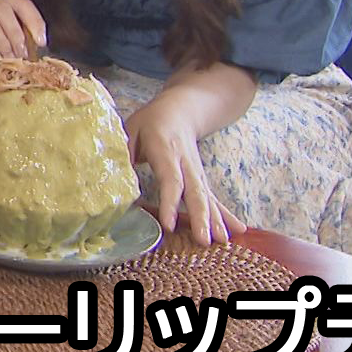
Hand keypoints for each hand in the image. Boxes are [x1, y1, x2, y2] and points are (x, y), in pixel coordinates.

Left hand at [124, 94, 247, 247]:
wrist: (181, 110)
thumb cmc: (151, 122)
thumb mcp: (131, 130)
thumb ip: (124, 154)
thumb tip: (113, 182)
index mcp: (166, 150)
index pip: (170, 179)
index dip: (170, 203)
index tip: (169, 225)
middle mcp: (186, 163)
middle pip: (195, 191)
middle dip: (201, 217)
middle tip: (204, 240)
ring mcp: (197, 172)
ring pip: (207, 197)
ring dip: (216, 220)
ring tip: (222, 242)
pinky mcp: (202, 179)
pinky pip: (214, 198)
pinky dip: (225, 215)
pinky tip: (237, 231)